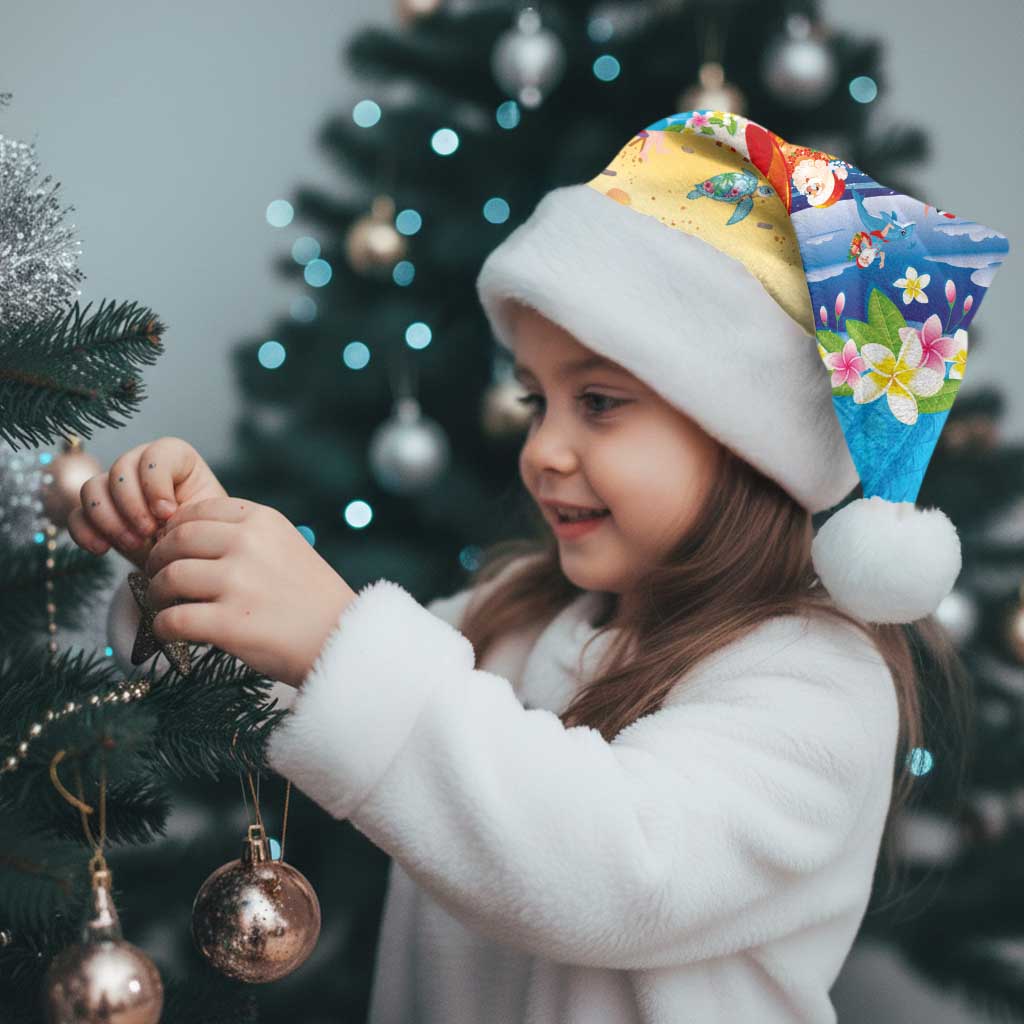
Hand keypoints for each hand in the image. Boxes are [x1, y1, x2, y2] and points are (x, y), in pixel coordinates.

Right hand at [67, 437, 227, 570]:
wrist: (189, 560)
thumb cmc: (203, 534)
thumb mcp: (206, 520)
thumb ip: (189, 510)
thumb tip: (163, 516)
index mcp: (176, 459)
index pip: (156, 454)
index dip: (156, 483)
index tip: (168, 513)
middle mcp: (141, 466)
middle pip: (120, 469)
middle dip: (132, 505)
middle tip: (148, 533)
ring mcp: (115, 488)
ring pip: (92, 488)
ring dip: (109, 520)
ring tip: (133, 544)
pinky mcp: (97, 514)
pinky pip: (76, 515)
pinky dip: (85, 532)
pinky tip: (102, 549)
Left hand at [143, 496, 357, 687]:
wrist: (342, 640)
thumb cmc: (312, 598)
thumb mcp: (287, 546)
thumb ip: (246, 536)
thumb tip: (185, 538)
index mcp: (263, 520)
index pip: (198, 511)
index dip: (175, 530)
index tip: (172, 548)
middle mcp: (248, 544)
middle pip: (176, 541)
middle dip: (158, 560)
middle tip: (157, 577)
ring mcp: (238, 583)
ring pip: (169, 578)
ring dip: (157, 594)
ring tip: (165, 605)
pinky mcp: (229, 623)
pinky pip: (172, 620)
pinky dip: (163, 627)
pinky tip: (170, 632)